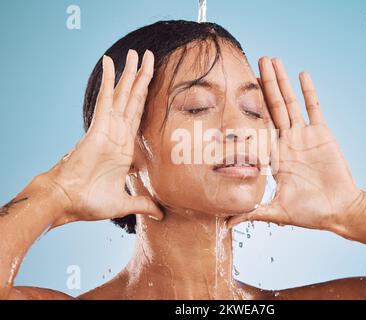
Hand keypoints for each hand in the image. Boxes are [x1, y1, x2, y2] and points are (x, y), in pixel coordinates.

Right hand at [45, 49, 162, 225]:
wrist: (68, 203)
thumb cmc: (89, 202)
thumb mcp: (124, 202)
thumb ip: (143, 204)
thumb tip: (160, 214)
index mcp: (124, 148)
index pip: (138, 116)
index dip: (146, 98)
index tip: (153, 83)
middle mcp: (117, 133)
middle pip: (133, 100)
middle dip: (142, 78)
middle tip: (150, 56)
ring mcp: (108, 128)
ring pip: (122, 95)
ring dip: (131, 74)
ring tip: (138, 53)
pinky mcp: (98, 128)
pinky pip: (105, 99)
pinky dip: (108, 80)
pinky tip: (110, 62)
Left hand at [227, 57, 365, 231]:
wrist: (339, 210)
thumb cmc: (310, 213)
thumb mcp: (277, 212)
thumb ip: (253, 214)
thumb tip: (226, 224)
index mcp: (274, 157)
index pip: (257, 128)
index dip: (247, 110)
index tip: (234, 93)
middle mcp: (286, 142)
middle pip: (271, 108)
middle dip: (264, 85)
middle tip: (255, 61)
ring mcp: (304, 136)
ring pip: (289, 103)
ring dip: (281, 82)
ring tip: (273, 60)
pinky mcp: (322, 134)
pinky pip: (314, 109)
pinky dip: (308, 92)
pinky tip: (301, 74)